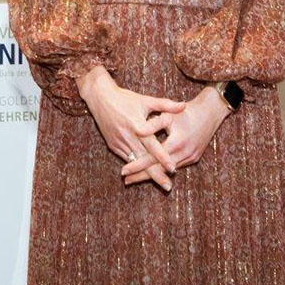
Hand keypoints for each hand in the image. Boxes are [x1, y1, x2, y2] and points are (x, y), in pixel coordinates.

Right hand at [76, 66, 185, 191]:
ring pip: (134, 163)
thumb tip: (184, 106)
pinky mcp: (112, 145)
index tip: (173, 169)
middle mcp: (127, 137)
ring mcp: (118, 142)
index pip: (152, 145)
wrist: (100, 98)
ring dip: (146, 174)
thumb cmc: (125, 98)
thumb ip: (165, 105)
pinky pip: (126, 159)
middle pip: (144, 159)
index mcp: (137, 125)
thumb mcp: (146, 100)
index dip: (163, 158)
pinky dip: (135, 168)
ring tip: (160, 183)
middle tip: (168, 186)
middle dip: (156, 174)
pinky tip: (144, 176)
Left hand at [122, 86, 229, 184]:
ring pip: (167, 171)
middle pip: (159, 169)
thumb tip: (137, 131)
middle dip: (142, 176)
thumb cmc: (186, 112)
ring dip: (152, 174)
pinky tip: (153, 172)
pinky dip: (164, 170)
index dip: (137, 165)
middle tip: (126, 181)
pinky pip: (176, 166)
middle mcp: (184, 154)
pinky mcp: (194, 158)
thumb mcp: (168, 115)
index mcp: (176, 143)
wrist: (210, 112)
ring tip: (135, 178)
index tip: (124, 171)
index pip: (152, 159)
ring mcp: (190, 158)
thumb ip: (152, 124)